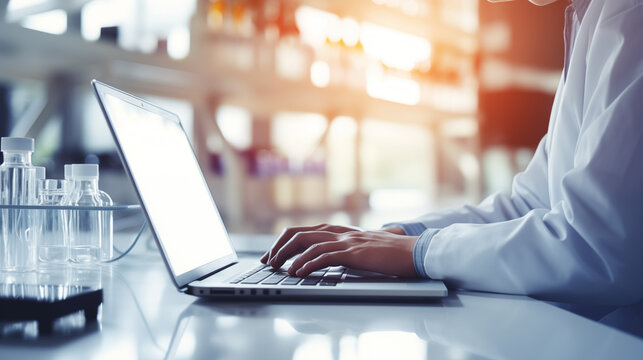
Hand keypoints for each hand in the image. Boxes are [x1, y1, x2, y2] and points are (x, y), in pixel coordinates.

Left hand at [260, 224, 418, 277]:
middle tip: (268, 261)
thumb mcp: (364, 248)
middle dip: (280, 247)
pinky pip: (325, 256)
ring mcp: (347, 241)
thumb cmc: (392, 253)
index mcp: (341, 231)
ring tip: (279, 268)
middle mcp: (341, 232)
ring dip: (290, 256)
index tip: (273, 255)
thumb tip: (330, 259)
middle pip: (300, 233)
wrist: (414, 251)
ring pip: (309, 243)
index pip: (305, 231)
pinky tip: (299, 272)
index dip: (285, 241)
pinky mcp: (354, 252)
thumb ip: (347, 249)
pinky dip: (308, 264)